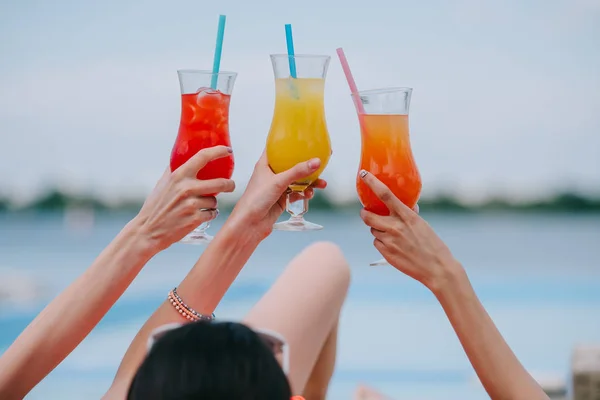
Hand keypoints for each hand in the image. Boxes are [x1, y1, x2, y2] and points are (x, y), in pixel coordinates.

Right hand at [133, 146, 235, 252]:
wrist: (149, 230)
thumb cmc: (155, 206)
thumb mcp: (162, 184)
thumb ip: (174, 170)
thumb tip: (184, 156)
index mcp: (178, 176)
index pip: (203, 157)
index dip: (218, 151)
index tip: (228, 150)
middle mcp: (186, 188)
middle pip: (220, 183)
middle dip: (229, 184)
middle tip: (230, 185)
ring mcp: (191, 204)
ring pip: (215, 201)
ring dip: (211, 204)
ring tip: (201, 206)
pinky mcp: (195, 219)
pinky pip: (212, 214)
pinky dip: (208, 215)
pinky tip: (200, 216)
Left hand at [229, 151, 326, 239]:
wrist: (249, 225)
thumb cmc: (255, 200)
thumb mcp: (278, 182)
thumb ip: (297, 172)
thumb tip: (317, 161)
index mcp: (265, 164)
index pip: (276, 147)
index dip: (290, 142)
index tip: (305, 138)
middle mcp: (271, 174)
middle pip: (291, 164)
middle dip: (306, 164)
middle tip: (321, 161)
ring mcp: (277, 187)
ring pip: (297, 180)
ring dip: (309, 181)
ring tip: (321, 184)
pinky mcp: (281, 199)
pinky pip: (296, 192)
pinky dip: (304, 193)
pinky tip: (310, 195)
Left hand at [358, 170, 458, 290]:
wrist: (436, 269)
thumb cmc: (432, 245)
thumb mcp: (423, 225)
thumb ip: (410, 215)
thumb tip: (406, 206)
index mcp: (407, 216)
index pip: (385, 194)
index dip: (372, 183)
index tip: (363, 175)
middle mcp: (395, 226)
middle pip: (368, 216)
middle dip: (364, 214)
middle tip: (365, 213)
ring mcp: (389, 240)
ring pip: (373, 231)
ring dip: (378, 230)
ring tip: (393, 236)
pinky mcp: (386, 252)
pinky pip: (377, 243)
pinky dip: (382, 243)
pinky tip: (395, 247)